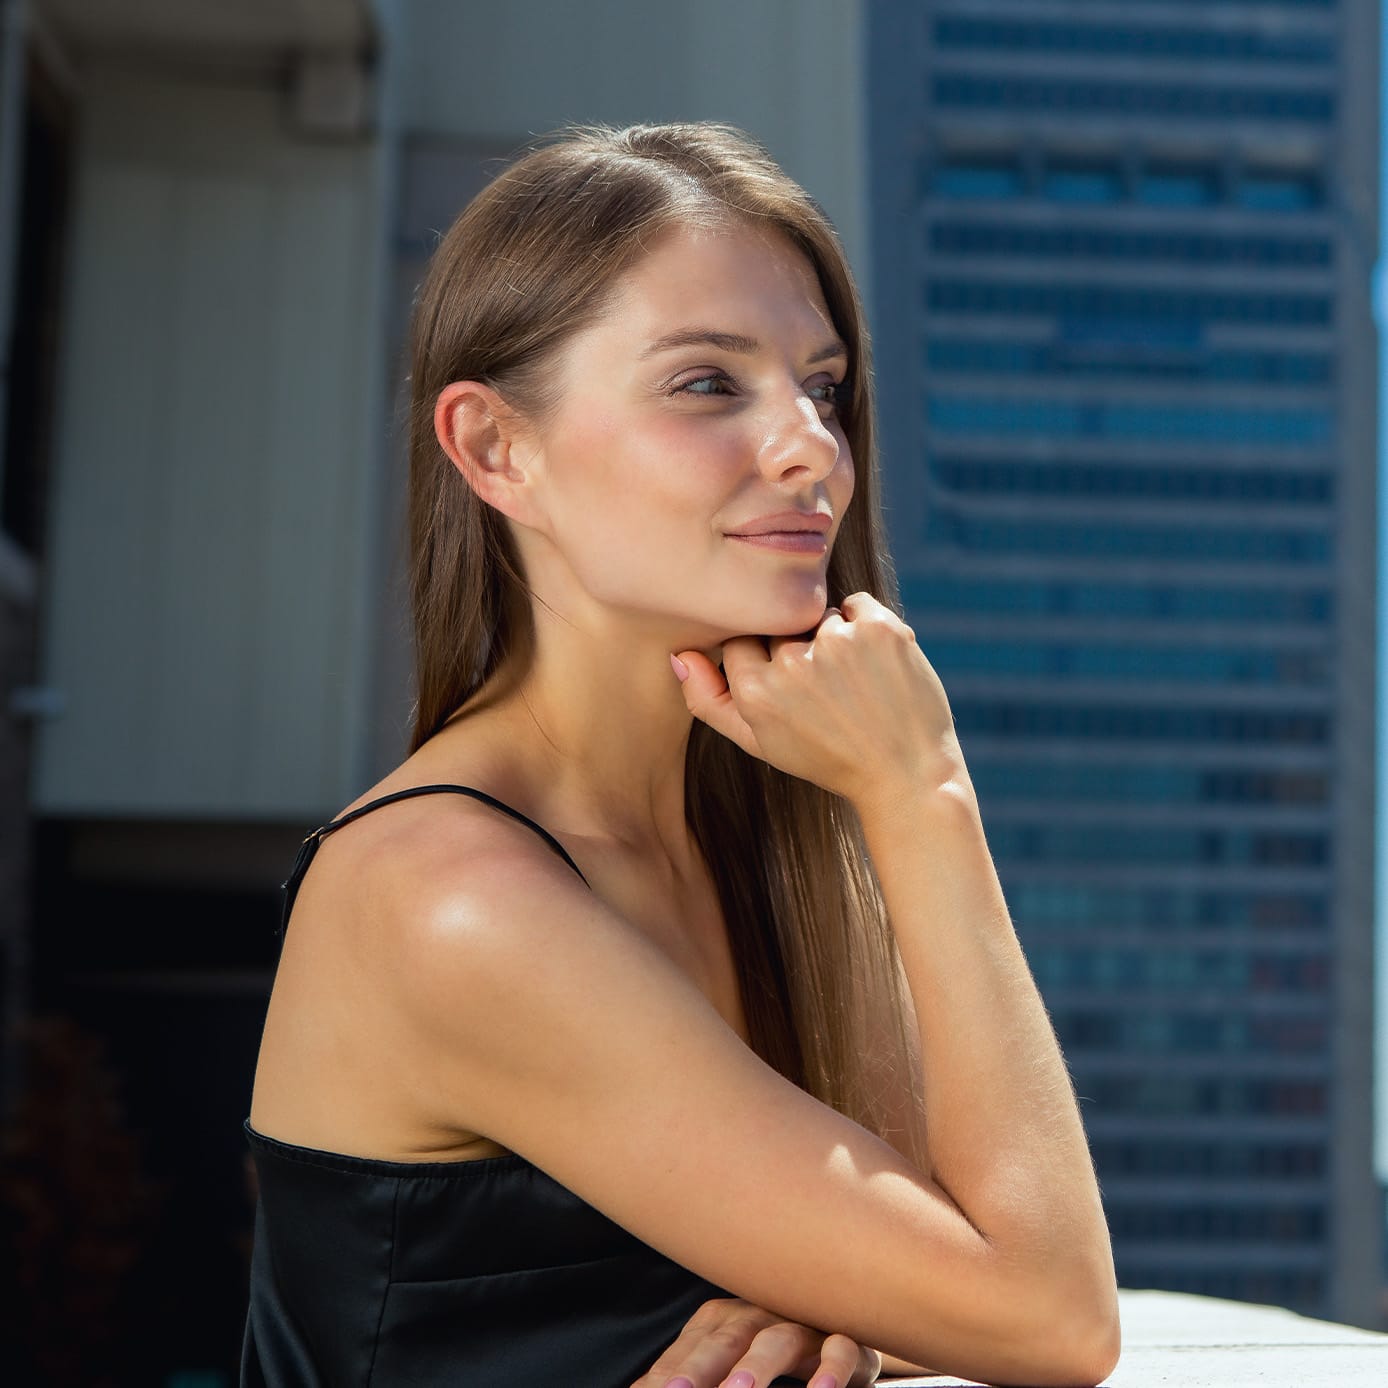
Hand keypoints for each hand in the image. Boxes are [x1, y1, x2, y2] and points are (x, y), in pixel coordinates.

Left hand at [630, 1296, 880, 1387]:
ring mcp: (802, 1323)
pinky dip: (830, 1368)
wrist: (841, 1323)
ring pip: (778, 1339)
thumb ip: (694, 1373)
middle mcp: (759, 1315)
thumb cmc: (773, 1349)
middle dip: (699, 1369)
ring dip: (757, 1366)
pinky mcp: (845, 1337)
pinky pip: (839, 1348)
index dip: (669, 1373)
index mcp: (725, 1321)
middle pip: (725, 1340)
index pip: (691, 1349)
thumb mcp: (730, 1362)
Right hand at [672, 592, 961, 808]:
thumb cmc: (827, 759)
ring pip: (819, 615)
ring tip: (855, 684)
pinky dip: (866, 625)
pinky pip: (857, 603)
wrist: (906, 774)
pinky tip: (875, 666)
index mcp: (755, 692)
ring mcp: (837, 642)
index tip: (790, 684)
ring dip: (834, 639)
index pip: (740, 640)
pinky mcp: (879, 629)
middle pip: (778, 624)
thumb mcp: (759, 742)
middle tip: (828, 691)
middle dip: (799, 648)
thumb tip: (679, 655)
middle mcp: (791, 663)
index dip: (764, 658)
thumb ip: (709, 701)